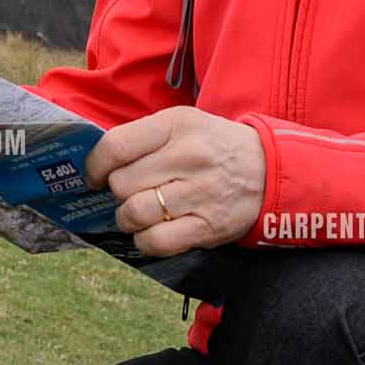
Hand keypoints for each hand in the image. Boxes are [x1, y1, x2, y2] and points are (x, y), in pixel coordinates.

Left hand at [85, 106, 265, 256]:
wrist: (270, 169)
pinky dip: (145, 241)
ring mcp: (199, 193)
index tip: (94, 175)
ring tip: (138, 213)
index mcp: (176, 125)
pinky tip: (151, 232)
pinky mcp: (208, 226)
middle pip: (121, 184)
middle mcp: (187, 157)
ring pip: (134, 214)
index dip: (94, 166)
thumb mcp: (183, 123)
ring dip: (128, 219)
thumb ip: (144, 138)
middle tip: (128, 192)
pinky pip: (157, 241)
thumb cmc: (214, 146)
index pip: (115, 146)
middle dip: (117, 193)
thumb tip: (99, 162)